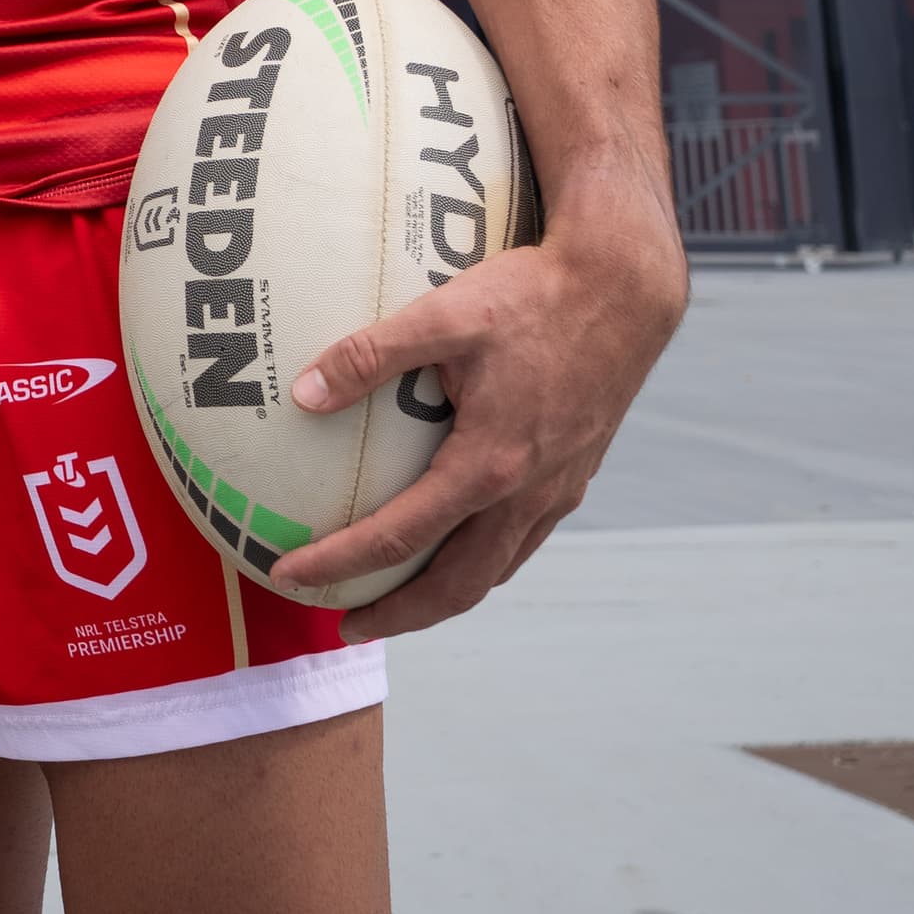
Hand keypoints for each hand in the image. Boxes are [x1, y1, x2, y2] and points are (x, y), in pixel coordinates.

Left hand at [269, 195, 686, 637]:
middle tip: (346, 625)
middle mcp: (528, 492)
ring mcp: (558, 489)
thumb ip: (369, 354)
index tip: (290, 575)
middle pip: (457, 587)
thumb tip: (303, 394)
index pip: (399, 536)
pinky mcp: (575, 474)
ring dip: (443, 596)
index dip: (339, 563)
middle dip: (399, 615)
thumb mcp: (441, 314)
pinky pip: (523, 540)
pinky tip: (457, 539)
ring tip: (397, 599)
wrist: (624, 289)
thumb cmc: (531, 295)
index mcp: (490, 464)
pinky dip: (483, 560)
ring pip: (496, 569)